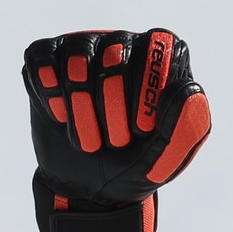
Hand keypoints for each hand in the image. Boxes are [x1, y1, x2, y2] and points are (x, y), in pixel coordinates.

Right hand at [22, 29, 210, 231]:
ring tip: (89, 142)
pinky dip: (50, 96)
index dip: (149, 85)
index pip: (162, 44)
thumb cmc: (136, 165)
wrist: (88, 187)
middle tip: (115, 142)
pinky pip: (42, 62)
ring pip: (77, 58)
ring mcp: (84, 47)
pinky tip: (60, 118)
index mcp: (162, 63)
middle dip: (112, 104)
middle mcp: (125, 45)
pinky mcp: (47, 59)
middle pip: (117, 50)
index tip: (142, 128)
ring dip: (80, 107)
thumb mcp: (166, 158)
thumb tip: (190, 88)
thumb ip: (186, 126)